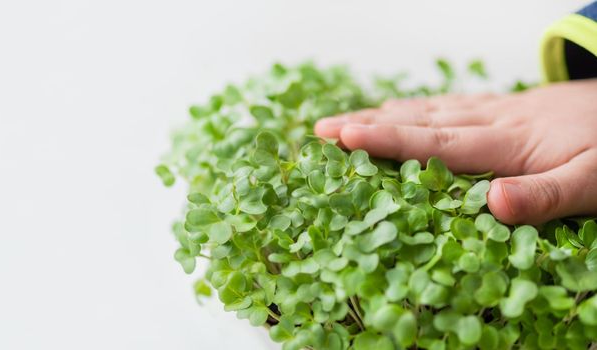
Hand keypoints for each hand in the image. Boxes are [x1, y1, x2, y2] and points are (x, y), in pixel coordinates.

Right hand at [314, 79, 596, 224]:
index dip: (388, 143)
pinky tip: (398, 110)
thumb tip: (492, 203)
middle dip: (366, 126)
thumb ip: (545, 196)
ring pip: (427, 111)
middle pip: (418, 122)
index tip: (343, 138)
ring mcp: (494, 110)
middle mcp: (490, 120)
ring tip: (341, 122)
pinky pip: (447, 105)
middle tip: (320, 130)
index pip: (435, 144)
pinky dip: (414, 108)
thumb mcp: (593, 182)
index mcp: (507, 142)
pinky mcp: (500, 107)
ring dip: (381, 116)